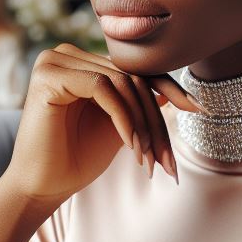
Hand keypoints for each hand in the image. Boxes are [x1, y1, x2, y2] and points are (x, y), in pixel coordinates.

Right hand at [1, 43, 201, 210]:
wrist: (42, 187)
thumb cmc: (76, 160)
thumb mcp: (120, 127)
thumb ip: (139, 105)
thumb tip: (174, 92)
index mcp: (83, 62)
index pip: (135, 69)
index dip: (169, 88)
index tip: (199, 109)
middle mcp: (68, 53)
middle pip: (131, 77)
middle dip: (155, 120)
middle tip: (168, 161)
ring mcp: (55, 59)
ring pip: (121, 81)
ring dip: (142, 124)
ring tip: (147, 160)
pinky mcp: (48, 74)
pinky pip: (102, 87)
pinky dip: (123, 118)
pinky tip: (131, 146)